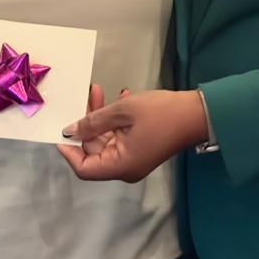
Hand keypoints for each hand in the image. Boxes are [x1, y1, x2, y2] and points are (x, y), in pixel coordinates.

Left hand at [56, 88, 207, 182]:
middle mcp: (125, 167)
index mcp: (120, 166)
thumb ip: (93, 121)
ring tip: (97, 90)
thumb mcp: (122, 112)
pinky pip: (118, 136)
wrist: (197, 113)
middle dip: (86, 123)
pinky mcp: (140, 148)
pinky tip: (118, 97)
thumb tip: (70, 132)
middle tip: (86, 96)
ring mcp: (133, 158)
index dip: (69, 151)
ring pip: (105, 140)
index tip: (61, 129)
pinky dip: (114, 119)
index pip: (84, 169)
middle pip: (94, 150)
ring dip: (100, 116)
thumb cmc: (159, 113)